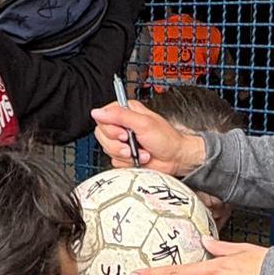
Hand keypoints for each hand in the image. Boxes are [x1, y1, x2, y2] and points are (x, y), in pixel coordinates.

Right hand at [90, 100, 204, 173]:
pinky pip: (114, 161)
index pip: (103, 117)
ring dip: (125, 154)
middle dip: (117, 144)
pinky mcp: (124, 156)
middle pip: (102, 134)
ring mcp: (122, 141)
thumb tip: (98, 112)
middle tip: (131, 144)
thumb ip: (120, 116)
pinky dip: (127, 163)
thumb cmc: (166, 139)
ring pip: (107, 149)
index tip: (124, 133)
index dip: (110, 128)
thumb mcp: (143, 123)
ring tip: (140, 152)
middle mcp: (122, 125)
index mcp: (126, 112)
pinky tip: (139, 158)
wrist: (175, 158)